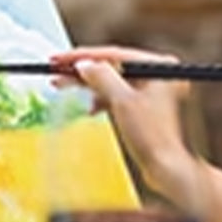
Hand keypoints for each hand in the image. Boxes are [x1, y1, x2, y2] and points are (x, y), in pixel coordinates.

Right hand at [49, 45, 201, 208]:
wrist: (165, 167)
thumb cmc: (152, 136)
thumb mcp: (122, 100)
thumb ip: (101, 77)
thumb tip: (83, 64)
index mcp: (159, 65)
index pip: (114, 53)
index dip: (83, 56)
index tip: (60, 59)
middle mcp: (159, 73)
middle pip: (112, 66)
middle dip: (82, 71)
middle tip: (56, 70)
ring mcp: (153, 90)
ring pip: (112, 81)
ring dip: (88, 85)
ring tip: (62, 85)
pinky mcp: (146, 107)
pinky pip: (117, 95)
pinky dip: (101, 99)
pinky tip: (89, 107)